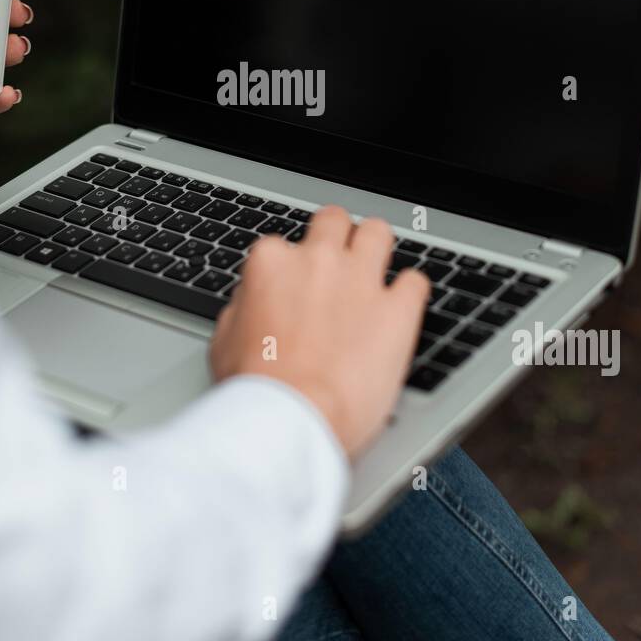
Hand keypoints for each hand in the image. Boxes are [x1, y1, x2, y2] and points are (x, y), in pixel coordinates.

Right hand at [210, 205, 429, 459]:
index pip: (285, 245)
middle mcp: (318, 260)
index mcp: (272, 263)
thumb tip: (253, 302)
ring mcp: (361, 280)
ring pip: (378, 232)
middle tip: (339, 264)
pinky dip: (410, 294)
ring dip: (376, 249)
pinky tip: (402, 310)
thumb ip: (244, 307)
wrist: (293, 420)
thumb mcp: (223, 341)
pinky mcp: (399, 309)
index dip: (292, 269)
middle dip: (337, 237)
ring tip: (375, 272)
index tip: (296, 290)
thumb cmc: (257, 390)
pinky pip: (416, 281)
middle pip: (334, 221)